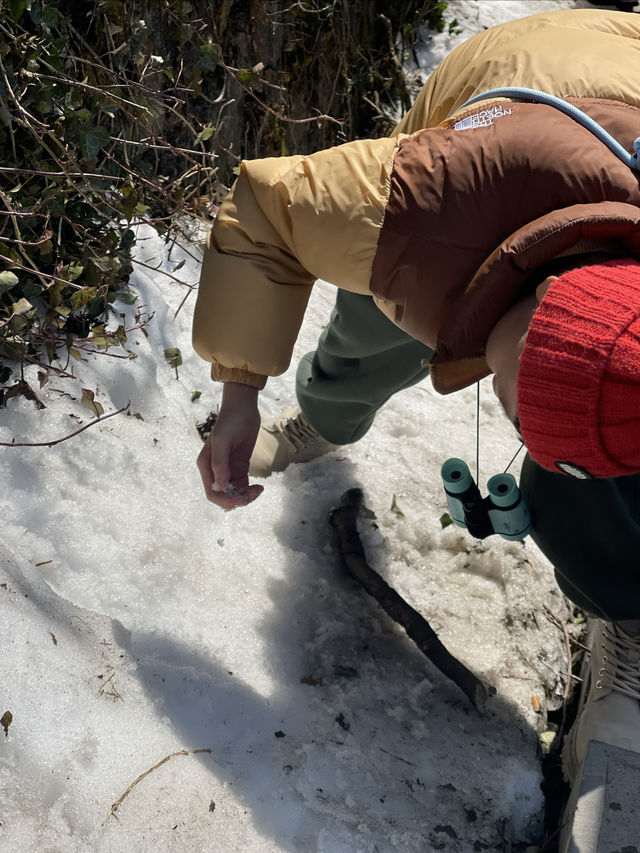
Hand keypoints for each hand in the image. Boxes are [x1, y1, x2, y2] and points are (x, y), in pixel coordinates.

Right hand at [197, 382, 263, 508]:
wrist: (243, 408)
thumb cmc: (230, 422)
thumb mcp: (223, 442)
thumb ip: (220, 465)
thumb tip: (219, 486)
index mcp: (206, 465)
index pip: (212, 492)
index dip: (225, 500)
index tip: (240, 499)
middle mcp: (215, 470)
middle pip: (223, 495)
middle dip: (237, 499)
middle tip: (252, 495)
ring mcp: (228, 469)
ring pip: (235, 491)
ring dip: (246, 495)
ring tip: (258, 490)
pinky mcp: (240, 466)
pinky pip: (243, 484)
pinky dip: (250, 489)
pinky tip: (260, 487)